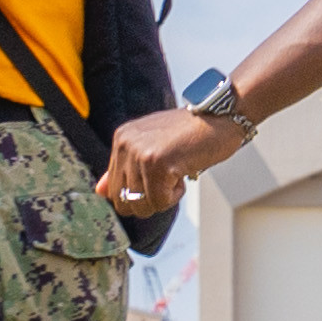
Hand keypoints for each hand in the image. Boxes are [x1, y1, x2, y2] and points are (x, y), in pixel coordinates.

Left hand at [99, 106, 239, 217]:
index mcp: (121, 139)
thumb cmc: (193, 133)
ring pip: (141, 205)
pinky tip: (184, 171)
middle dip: (149, 200)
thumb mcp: (153, 148)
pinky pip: (160, 201)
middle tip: (169, 178)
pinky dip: (176, 195)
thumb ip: (125, 169)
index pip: (114, 190)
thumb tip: (100, 192)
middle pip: (123, 202)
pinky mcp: (156, 163)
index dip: (140, 194)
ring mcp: (139, 153)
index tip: (161, 176)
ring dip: (164, 197)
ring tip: (178, 171)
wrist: (221, 116)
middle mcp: (124, 143)